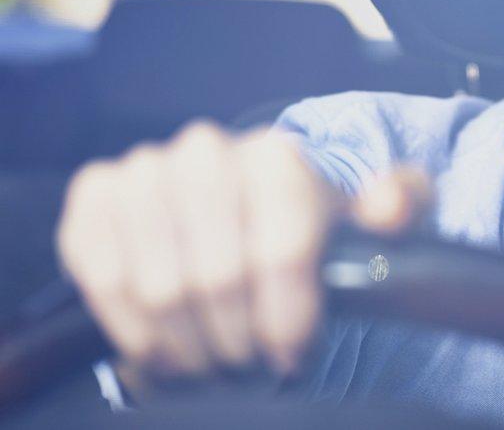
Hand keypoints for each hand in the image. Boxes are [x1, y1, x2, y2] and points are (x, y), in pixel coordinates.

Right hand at [56, 120, 430, 386]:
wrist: (244, 206)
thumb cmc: (309, 222)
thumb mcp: (371, 218)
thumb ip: (400, 205)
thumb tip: (389, 207)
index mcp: (276, 157)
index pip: (283, 251)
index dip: (288, 318)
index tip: (294, 350)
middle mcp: (204, 152)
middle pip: (217, 278)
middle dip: (238, 338)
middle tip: (251, 359)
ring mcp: (144, 172)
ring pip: (159, 289)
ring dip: (190, 344)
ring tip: (214, 355)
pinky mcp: (94, 199)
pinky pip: (102, 281)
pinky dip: (135, 329)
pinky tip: (166, 343)